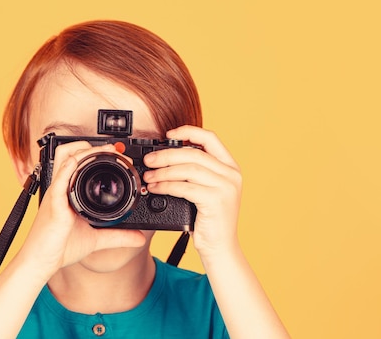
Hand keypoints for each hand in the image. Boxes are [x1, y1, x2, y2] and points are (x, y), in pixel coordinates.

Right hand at [18, 142, 146, 275]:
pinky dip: (67, 169)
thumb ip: (118, 236)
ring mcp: (56, 195)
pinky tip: (75, 162)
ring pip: (64, 160)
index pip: (79, 163)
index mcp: (68, 192)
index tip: (117, 153)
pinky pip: (58, 181)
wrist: (42, 261)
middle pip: (70, 153)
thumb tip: (140, 238)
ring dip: (82, 151)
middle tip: (112, 150)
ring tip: (100, 150)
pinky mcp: (54, 205)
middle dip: (90, 147)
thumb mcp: (97, 239)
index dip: (96, 153)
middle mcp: (61, 189)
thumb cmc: (60, 248)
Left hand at [142, 125, 241, 260]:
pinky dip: (166, 186)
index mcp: (230, 167)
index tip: (169, 134)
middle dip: (166, 155)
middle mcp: (231, 174)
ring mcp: (226, 187)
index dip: (189, 131)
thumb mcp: (207, 190)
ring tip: (149, 176)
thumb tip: (166, 157)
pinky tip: (155, 188)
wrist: (220, 248)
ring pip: (188, 170)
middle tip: (149, 160)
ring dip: (163, 172)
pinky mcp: (216, 201)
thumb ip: (197, 172)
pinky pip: (185, 187)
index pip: (211, 139)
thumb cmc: (209, 219)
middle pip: (194, 154)